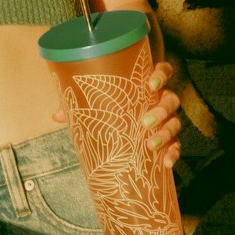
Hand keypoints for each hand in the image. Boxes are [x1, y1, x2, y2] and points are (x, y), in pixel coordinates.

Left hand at [51, 59, 181, 168]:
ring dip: (165, 133)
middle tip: (145, 122)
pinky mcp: (170, 139)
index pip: (164, 71)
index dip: (161, 75)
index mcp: (147, 84)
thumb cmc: (113, 105)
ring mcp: (168, 119)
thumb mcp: (97, 102)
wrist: (127, 122)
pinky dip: (173, 154)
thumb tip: (57, 115)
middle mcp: (161, 99)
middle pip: (171, 100)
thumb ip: (80, 105)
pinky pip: (177, 145)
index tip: (150, 84)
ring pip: (176, 122)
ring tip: (150, 144)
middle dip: (160, 110)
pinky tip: (166, 163)